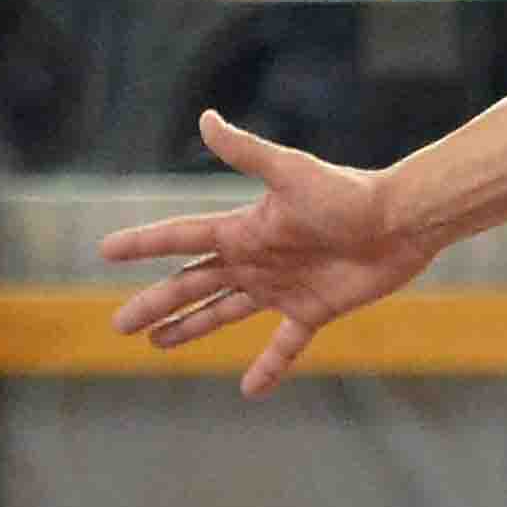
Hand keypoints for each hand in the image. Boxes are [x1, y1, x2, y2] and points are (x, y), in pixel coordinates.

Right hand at [100, 110, 440, 396]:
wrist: (402, 221)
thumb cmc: (348, 193)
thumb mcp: (291, 171)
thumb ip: (247, 152)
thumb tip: (206, 117)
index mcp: (242, 230)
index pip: (180, 239)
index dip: (143, 244)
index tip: (104, 251)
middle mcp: (255, 260)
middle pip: (192, 285)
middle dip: (156, 304)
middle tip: (119, 324)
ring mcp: (282, 287)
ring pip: (224, 313)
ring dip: (192, 328)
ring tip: (159, 344)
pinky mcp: (313, 310)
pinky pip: (285, 344)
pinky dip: (269, 366)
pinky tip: (250, 389)